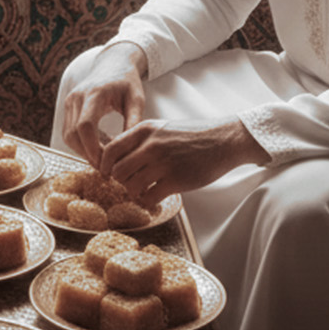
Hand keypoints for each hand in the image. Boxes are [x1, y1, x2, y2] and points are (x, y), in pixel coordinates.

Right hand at [59, 41, 148, 168]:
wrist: (113, 64)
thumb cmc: (127, 82)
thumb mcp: (137, 100)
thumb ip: (134, 122)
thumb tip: (129, 149)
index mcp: (95, 93)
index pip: (85, 125)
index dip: (93, 148)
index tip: (107, 163)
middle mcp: (77, 97)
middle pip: (73, 134)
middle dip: (87, 154)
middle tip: (106, 168)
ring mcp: (70, 101)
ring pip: (68, 135)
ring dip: (83, 151)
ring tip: (103, 159)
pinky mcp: (68, 107)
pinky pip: (69, 131)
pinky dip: (81, 144)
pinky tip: (98, 148)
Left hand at [100, 118, 263, 202]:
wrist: (223, 140)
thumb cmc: (192, 135)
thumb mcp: (161, 128)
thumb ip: (140, 139)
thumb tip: (117, 157)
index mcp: (144, 130)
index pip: (110, 150)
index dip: (105, 165)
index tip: (108, 173)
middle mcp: (150, 145)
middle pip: (117, 171)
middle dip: (121, 181)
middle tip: (131, 183)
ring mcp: (163, 163)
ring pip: (131, 186)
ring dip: (135, 193)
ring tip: (145, 190)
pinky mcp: (175, 180)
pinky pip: (149, 198)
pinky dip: (149, 201)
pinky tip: (155, 198)